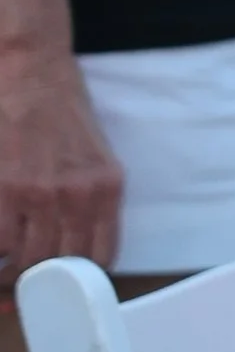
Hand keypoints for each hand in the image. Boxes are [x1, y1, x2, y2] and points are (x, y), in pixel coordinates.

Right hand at [0, 43, 122, 281]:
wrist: (33, 69)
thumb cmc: (63, 109)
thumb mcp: (96, 154)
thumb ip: (90, 200)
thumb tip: (71, 248)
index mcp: (107, 188)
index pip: (100, 257)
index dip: (79, 279)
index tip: (64, 283)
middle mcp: (78, 195)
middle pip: (60, 266)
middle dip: (41, 280)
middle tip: (26, 281)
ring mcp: (39, 193)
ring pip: (26, 260)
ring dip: (13, 270)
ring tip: (8, 266)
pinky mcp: (5, 189)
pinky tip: (1, 242)